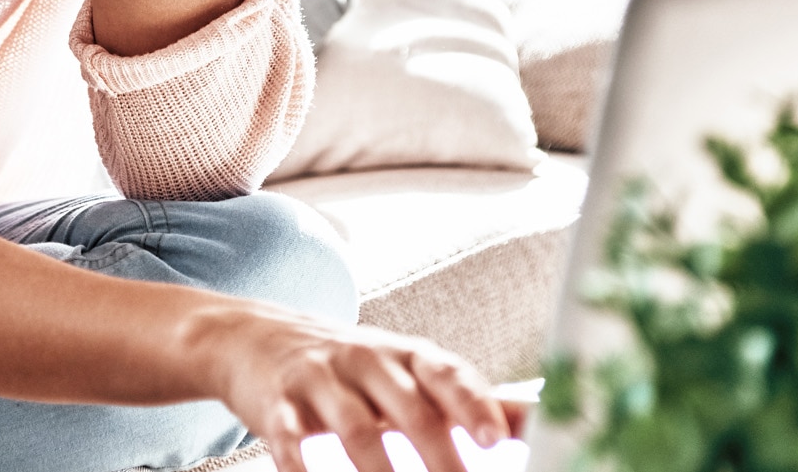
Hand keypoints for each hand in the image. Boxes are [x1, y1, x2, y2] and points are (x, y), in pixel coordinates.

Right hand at [190, 305, 514, 471]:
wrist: (258, 339)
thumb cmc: (354, 366)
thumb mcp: (409, 371)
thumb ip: (468, 397)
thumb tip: (539, 419)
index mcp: (408, 356)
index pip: (448, 375)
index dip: (473, 405)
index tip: (495, 438)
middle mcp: (367, 360)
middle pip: (407, 406)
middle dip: (437, 453)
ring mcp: (320, 379)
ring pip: (354, 427)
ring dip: (379, 470)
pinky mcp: (277, 403)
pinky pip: (290, 438)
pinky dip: (302, 466)